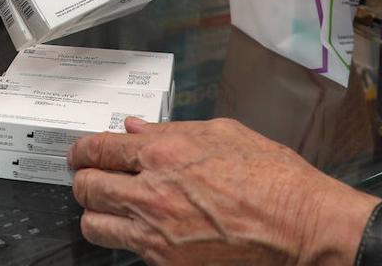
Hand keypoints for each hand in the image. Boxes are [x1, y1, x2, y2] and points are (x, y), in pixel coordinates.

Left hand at [67, 117, 376, 265]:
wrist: (302, 226)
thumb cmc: (273, 177)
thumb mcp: (223, 134)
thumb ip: (170, 130)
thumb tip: (135, 128)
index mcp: (163, 153)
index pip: (98, 149)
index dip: (82, 150)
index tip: (79, 153)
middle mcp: (151, 193)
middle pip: (87, 188)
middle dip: (84, 181)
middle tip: (90, 179)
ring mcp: (156, 233)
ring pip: (95, 226)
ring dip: (96, 214)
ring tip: (107, 209)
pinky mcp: (166, 263)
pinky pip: (126, 250)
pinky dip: (126, 240)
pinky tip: (141, 229)